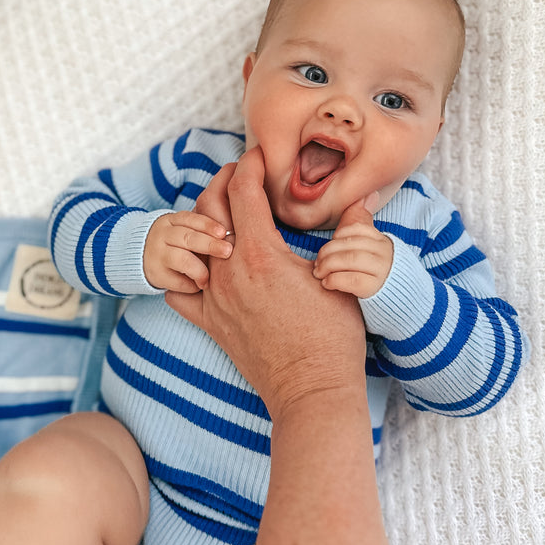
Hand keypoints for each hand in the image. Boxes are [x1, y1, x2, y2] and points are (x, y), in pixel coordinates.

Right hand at [143, 211, 232, 292]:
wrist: (141, 256)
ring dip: (199, 269)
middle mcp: (163, 235)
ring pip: (180, 259)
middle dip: (210, 244)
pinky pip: (176, 280)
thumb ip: (204, 229)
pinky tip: (200, 285)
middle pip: (187, 238)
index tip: (223, 232)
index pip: (190, 219)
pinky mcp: (156, 274)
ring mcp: (157, 254)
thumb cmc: (176, 243)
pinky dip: (190, 285)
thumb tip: (235, 230)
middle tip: (228, 251)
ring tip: (211, 278)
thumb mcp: (184, 229)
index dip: (208, 225)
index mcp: (172, 221)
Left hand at [166, 148, 366, 417]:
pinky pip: (180, 288)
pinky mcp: (210, 321)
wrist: (311, 389)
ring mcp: (214, 297)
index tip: (258, 155)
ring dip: (205, 220)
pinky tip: (201, 263)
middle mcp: (230, 271)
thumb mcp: (342, 276)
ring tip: (223, 212)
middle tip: (238, 173)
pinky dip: (185, 269)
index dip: (250, 165)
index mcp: (261, 253)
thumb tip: (364, 201)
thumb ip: (349, 233)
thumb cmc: (332, 337)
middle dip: (222, 181)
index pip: (243, 190)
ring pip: (194, 243)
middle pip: (210, 208)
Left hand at [313, 198, 392, 297]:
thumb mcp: (374, 247)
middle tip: (316, 262)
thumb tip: (368, 195)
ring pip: (349, 260)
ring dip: (327, 265)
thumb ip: (364, 224)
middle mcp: (383, 253)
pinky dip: (334, 280)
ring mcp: (381, 271)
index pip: (356, 229)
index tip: (331, 245)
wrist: (402, 301)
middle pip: (349, 245)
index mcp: (381, 241)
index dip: (338, 236)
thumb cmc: (378, 271)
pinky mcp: (375, 289)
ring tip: (318, 272)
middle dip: (327, 252)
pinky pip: (351, 280)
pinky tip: (327, 283)